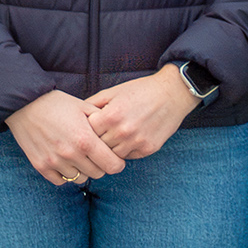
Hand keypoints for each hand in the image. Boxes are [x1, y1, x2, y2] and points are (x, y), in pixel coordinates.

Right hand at [5, 91, 128, 185]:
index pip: (113, 166)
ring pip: (80, 179)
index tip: (113, 156)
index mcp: (85, 140)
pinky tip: (63, 160)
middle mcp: (71, 154)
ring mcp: (55, 162)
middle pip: (98, 174)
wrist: (24, 104)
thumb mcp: (84, 106)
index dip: (117, 162)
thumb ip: (102, 121)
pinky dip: (65, 173)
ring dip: (82, 169)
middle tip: (94, 154)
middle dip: (100, 165)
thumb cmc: (56, 103)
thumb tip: (117, 134)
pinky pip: (61, 180)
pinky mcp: (41, 166)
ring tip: (77, 155)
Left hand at [84, 67, 201, 160]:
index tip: (87, 128)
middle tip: (97, 136)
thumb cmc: (139, 90)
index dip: (86, 130)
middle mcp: (123, 131)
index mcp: (111, 116)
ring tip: (111, 138)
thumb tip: (75, 115)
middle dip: (96, 142)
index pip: (87, 133)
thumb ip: (92, 104)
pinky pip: (128, 156)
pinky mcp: (148, 149)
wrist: (172, 94)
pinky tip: (126, 139)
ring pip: (112, 155)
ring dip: (110, 149)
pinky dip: (125, 150)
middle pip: (98, 147)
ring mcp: (136, 142)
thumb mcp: (112, 92)